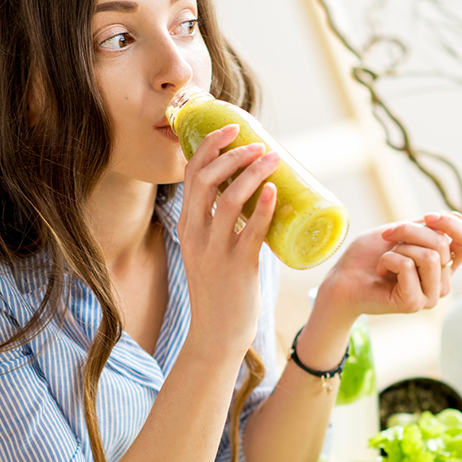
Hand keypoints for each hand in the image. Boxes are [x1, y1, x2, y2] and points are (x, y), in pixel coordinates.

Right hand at [177, 124, 278, 353]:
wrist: (217, 333)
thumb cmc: (221, 288)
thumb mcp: (211, 249)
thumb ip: (226, 224)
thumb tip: (258, 193)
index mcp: (187, 225)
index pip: (191, 174)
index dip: (209, 145)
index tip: (231, 128)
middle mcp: (195, 234)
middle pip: (205, 179)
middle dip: (231, 154)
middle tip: (258, 143)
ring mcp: (214, 251)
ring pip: (228, 200)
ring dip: (252, 173)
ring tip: (273, 159)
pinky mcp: (237, 266)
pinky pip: (250, 231)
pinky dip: (262, 208)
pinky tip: (274, 192)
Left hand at [316, 212, 461, 322]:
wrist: (342, 278)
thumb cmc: (369, 255)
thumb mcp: (401, 233)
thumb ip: (428, 228)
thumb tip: (459, 218)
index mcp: (444, 264)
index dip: (452, 224)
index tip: (427, 216)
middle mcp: (442, 282)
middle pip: (442, 243)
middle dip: (409, 231)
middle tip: (387, 237)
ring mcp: (430, 295)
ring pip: (430, 255)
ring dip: (399, 248)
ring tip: (385, 259)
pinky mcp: (414, 303)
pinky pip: (408, 266)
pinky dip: (388, 259)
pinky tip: (380, 271)